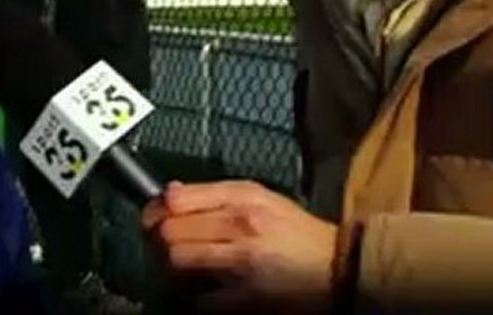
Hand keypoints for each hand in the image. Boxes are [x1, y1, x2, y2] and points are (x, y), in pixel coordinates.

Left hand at [142, 180, 338, 313]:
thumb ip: (214, 193)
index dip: (156, 209)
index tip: (154, 217)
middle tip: (161, 245)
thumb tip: (170, 193)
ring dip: (171, 266)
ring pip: (178, 260)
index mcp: (241, 196)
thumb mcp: (260, 197)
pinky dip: (193, 296)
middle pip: (170, 230)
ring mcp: (241, 262)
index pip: (176, 199)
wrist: (338, 268)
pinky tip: (199, 290)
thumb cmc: (297, 232)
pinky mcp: (246, 297)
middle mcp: (240, 225)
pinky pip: (200, 298)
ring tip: (179, 267)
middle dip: (158, 239)